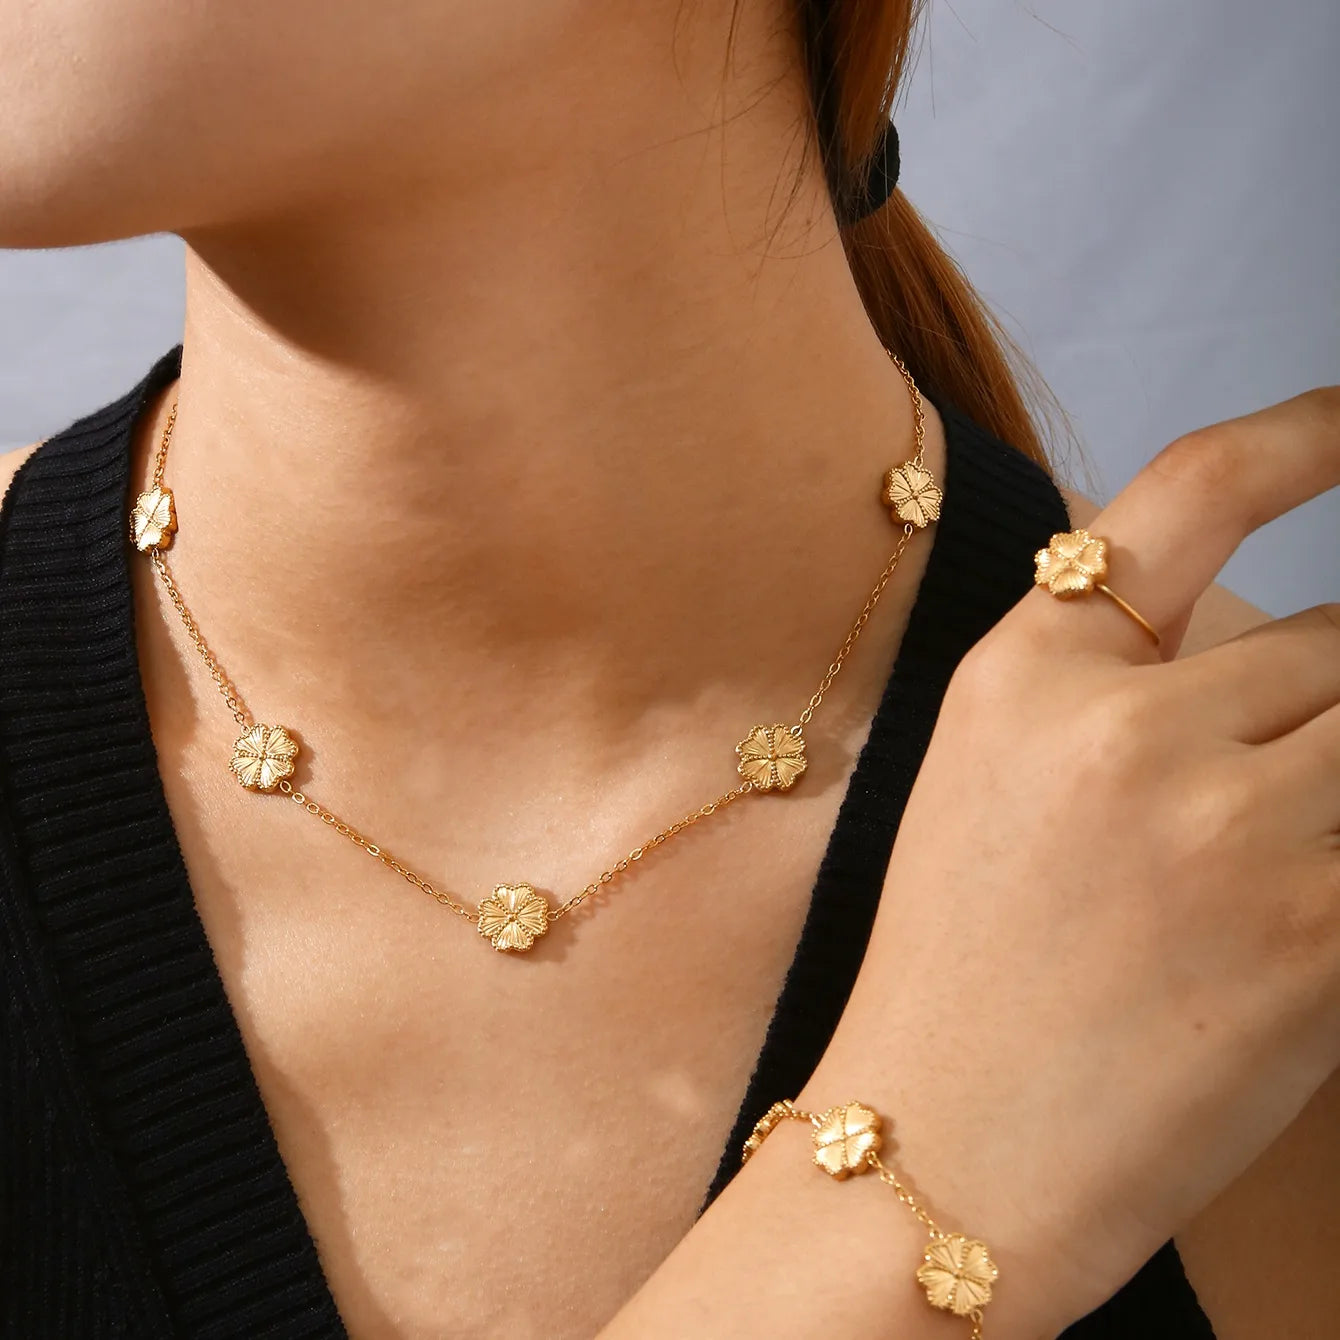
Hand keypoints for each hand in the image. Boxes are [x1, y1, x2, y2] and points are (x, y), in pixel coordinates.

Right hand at [802, 388, 1339, 1334]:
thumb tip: (1283, 646)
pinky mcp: (1316, 938)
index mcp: (1020, 674)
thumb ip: (1108, 685)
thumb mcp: (985, 779)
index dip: (1303, 434)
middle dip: (1324, 709)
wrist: (941, 1150)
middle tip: (1267, 793)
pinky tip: (1281, 923)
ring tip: (1263, 856)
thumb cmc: (958, 970)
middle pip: (1335, 640)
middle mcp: (1120, 728)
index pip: (1188, 493)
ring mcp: (1225, 830)